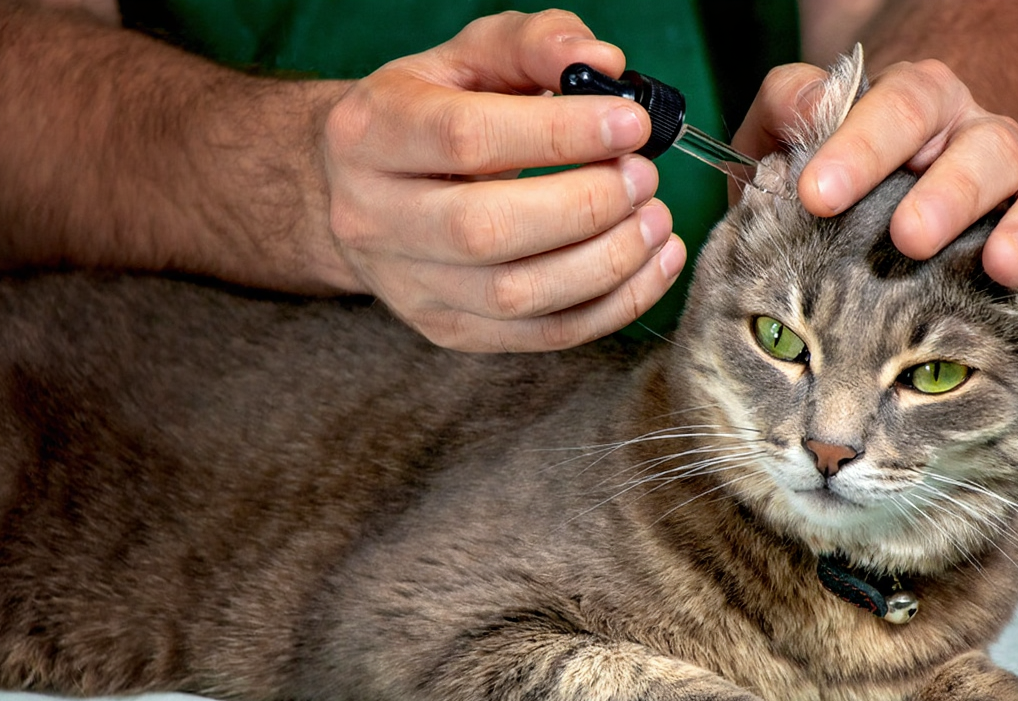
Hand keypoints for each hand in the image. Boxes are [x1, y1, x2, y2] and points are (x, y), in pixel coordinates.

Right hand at [321, 10, 685, 350]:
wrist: (363, 190)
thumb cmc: (430, 113)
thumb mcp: (468, 58)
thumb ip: (534, 46)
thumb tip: (606, 64)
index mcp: (372, 134)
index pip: (465, 139)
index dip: (559, 134)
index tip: (631, 124)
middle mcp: (375, 217)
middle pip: (485, 230)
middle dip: (585, 205)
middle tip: (643, 177)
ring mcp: (409, 285)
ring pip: (515, 296)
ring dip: (606, 262)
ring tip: (655, 221)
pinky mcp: (448, 330)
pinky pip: (540, 336)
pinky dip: (612, 307)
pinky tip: (651, 265)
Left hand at [731, 60, 1017, 286]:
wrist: (866, 192)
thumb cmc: (827, 172)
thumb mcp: (788, 133)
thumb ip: (787, 106)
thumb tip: (811, 104)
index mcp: (918, 106)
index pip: (902, 106)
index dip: (864, 147)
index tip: (819, 194)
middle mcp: (975, 142)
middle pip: (983, 151)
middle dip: (950, 195)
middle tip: (909, 237)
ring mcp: (1016, 189)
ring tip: (1001, 267)